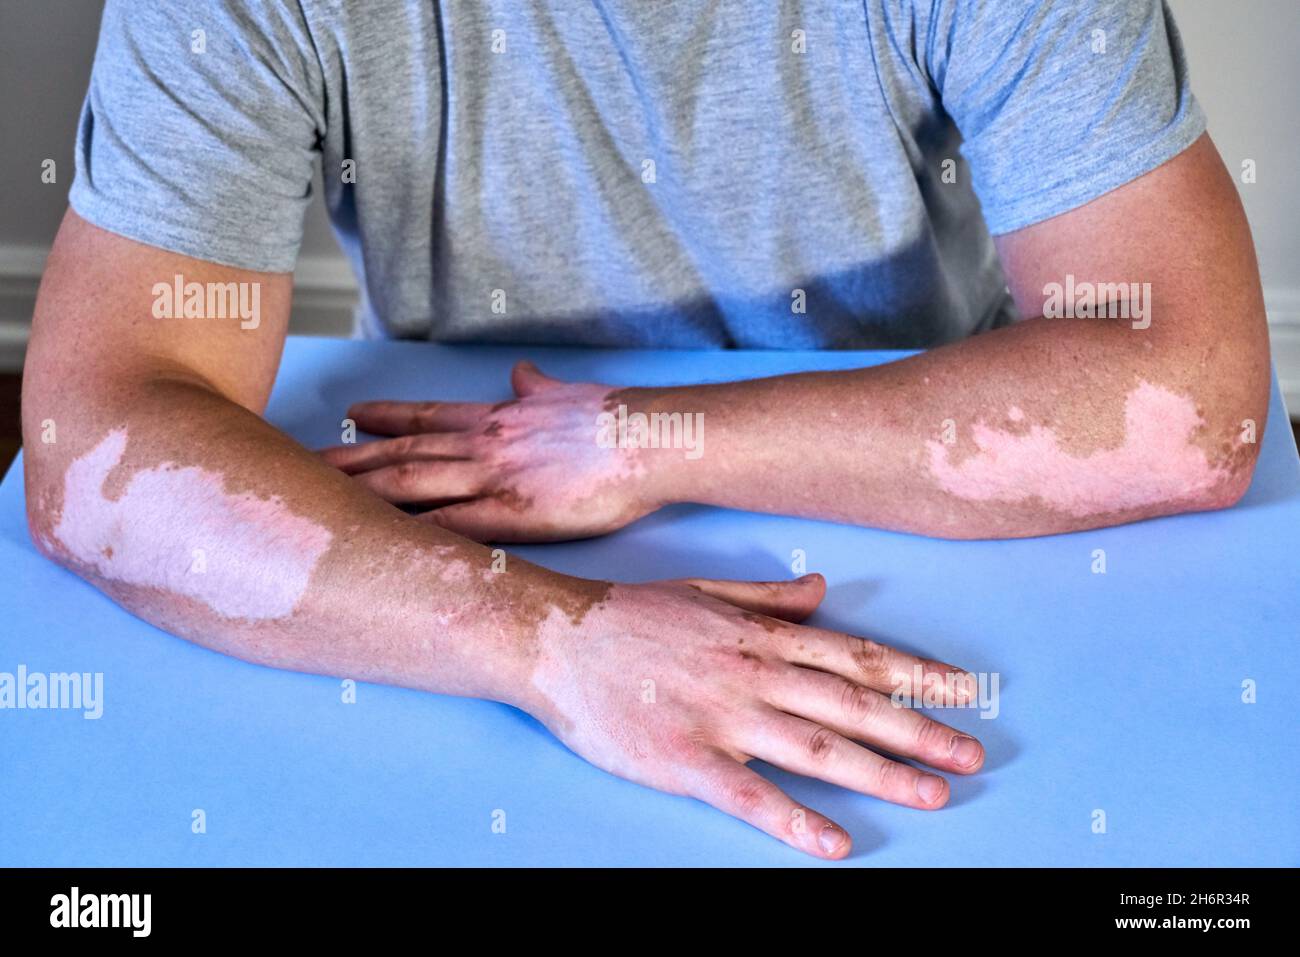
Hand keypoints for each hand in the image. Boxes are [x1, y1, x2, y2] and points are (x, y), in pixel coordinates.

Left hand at [319, 361, 664, 540]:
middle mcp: (483, 445)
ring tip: (319, 498)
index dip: (386, 416)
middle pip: (402, 453)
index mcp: (498, 419)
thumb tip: (523, 373)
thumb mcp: (566, 392)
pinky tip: (379, 544)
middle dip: (349, 460)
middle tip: (302, 464)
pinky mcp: (511, 516)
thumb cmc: (614, 418)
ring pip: (411, 484)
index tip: (352, 416)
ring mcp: (492, 479)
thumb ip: (537, 387)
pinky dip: (411, 534)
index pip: (428, 417)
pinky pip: (449, 527)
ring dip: (362, 492)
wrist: (646, 438)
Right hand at [526, 573, 984, 858]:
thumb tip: (823, 590)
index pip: (855, 655)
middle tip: (971, 755)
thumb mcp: (705, 589)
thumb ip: (768, 596)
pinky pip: (747, 795)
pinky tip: (832, 843)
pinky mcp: (682, 759)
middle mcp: (751, 673)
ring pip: (815, 747)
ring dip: (878, 773)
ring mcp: (719, 717)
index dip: (916, 675)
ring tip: (931, 796)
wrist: (555, 638)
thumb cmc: (629, 615)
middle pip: (851, 704)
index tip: (966, 691)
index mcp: (758, 636)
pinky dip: (793, 820)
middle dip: (918, 730)